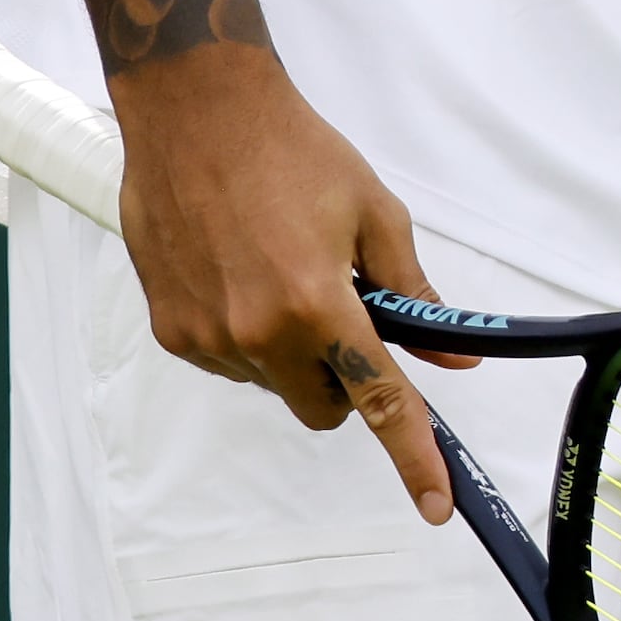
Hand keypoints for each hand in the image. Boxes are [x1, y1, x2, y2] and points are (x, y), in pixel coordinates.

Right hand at [108, 43, 468, 521]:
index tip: (434, 506)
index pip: (378, 400)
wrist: (196, 113)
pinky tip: (244, 275)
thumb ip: (411, 292)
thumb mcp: (374, 213)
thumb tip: (451, 355)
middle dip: (347, 379)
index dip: (412, 456)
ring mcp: (207, 337)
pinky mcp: (170, 330)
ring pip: (276, 384)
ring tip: (285, 269)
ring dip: (294, 352)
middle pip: (324, 405)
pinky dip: (250, 337)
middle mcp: (256, 332)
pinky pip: (231, 361)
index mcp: (317, 304)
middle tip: (350, 314)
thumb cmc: (293, 151)